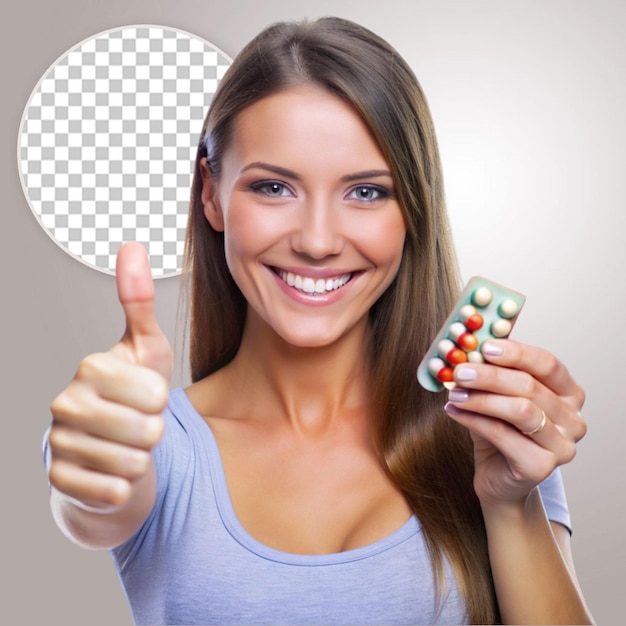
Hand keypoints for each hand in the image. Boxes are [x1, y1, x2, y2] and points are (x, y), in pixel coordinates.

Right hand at [48, 243, 171, 510]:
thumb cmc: (133, 395)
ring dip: (141, 458)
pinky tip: (112, 471)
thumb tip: (132, 246)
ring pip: (134, 462)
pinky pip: (117, 491)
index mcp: (90, 368)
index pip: (157, 392)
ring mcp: (58, 444)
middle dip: (155, 432)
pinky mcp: (60, 482)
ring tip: (126, 445)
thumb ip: (140, 302)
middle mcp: (65, 403)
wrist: (107, 449)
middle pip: (148, 429)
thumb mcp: (146, 349)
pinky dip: (126, 486)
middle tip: (139, 425)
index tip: (146, 397)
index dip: (162, 400)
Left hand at [443, 339, 586, 507]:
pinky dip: (473, 420)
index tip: (484, 346)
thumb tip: (473, 340)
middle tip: (459, 371)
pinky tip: (453, 411)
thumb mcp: (498, 395)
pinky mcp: (542, 467)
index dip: (516, 353)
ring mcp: (562, 445)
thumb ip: (493, 370)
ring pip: (520, 411)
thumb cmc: (499, 431)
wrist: (498, 479)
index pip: (548, 364)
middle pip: (530, 387)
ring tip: (453, 394)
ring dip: (480, 398)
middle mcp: (573, 419)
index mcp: (569, 393)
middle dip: (489, 376)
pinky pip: (503, 435)